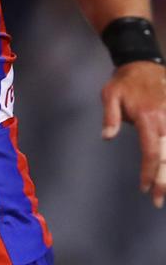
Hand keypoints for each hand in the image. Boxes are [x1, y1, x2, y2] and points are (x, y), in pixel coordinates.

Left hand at [101, 61, 165, 206]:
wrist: (143, 64)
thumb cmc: (124, 83)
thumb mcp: (110, 95)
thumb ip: (110, 117)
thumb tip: (107, 137)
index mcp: (149, 118)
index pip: (151, 152)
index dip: (149, 173)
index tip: (145, 189)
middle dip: (165, 180)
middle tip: (159, 201)